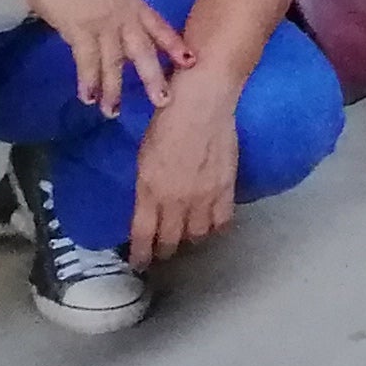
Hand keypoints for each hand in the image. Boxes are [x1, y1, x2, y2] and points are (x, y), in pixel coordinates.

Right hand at [22, 0, 188, 117]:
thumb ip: (113, 4)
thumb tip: (111, 19)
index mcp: (131, 1)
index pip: (159, 26)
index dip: (174, 45)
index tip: (191, 61)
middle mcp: (123, 14)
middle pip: (143, 50)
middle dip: (153, 77)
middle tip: (164, 101)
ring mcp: (104, 22)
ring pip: (114, 62)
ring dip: (113, 89)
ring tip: (113, 113)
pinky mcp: (80, 29)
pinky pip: (87, 61)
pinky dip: (88, 81)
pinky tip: (88, 98)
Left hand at [130, 80, 241, 264]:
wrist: (203, 103)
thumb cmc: (167, 121)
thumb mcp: (144, 157)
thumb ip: (147, 187)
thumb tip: (150, 206)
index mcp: (149, 190)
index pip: (143, 235)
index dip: (140, 254)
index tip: (139, 261)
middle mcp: (175, 200)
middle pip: (170, 240)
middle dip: (164, 251)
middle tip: (162, 253)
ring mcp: (203, 196)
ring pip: (197, 235)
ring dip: (190, 240)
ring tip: (187, 238)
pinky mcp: (226, 189)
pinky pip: (222, 221)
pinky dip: (215, 228)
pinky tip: (211, 226)